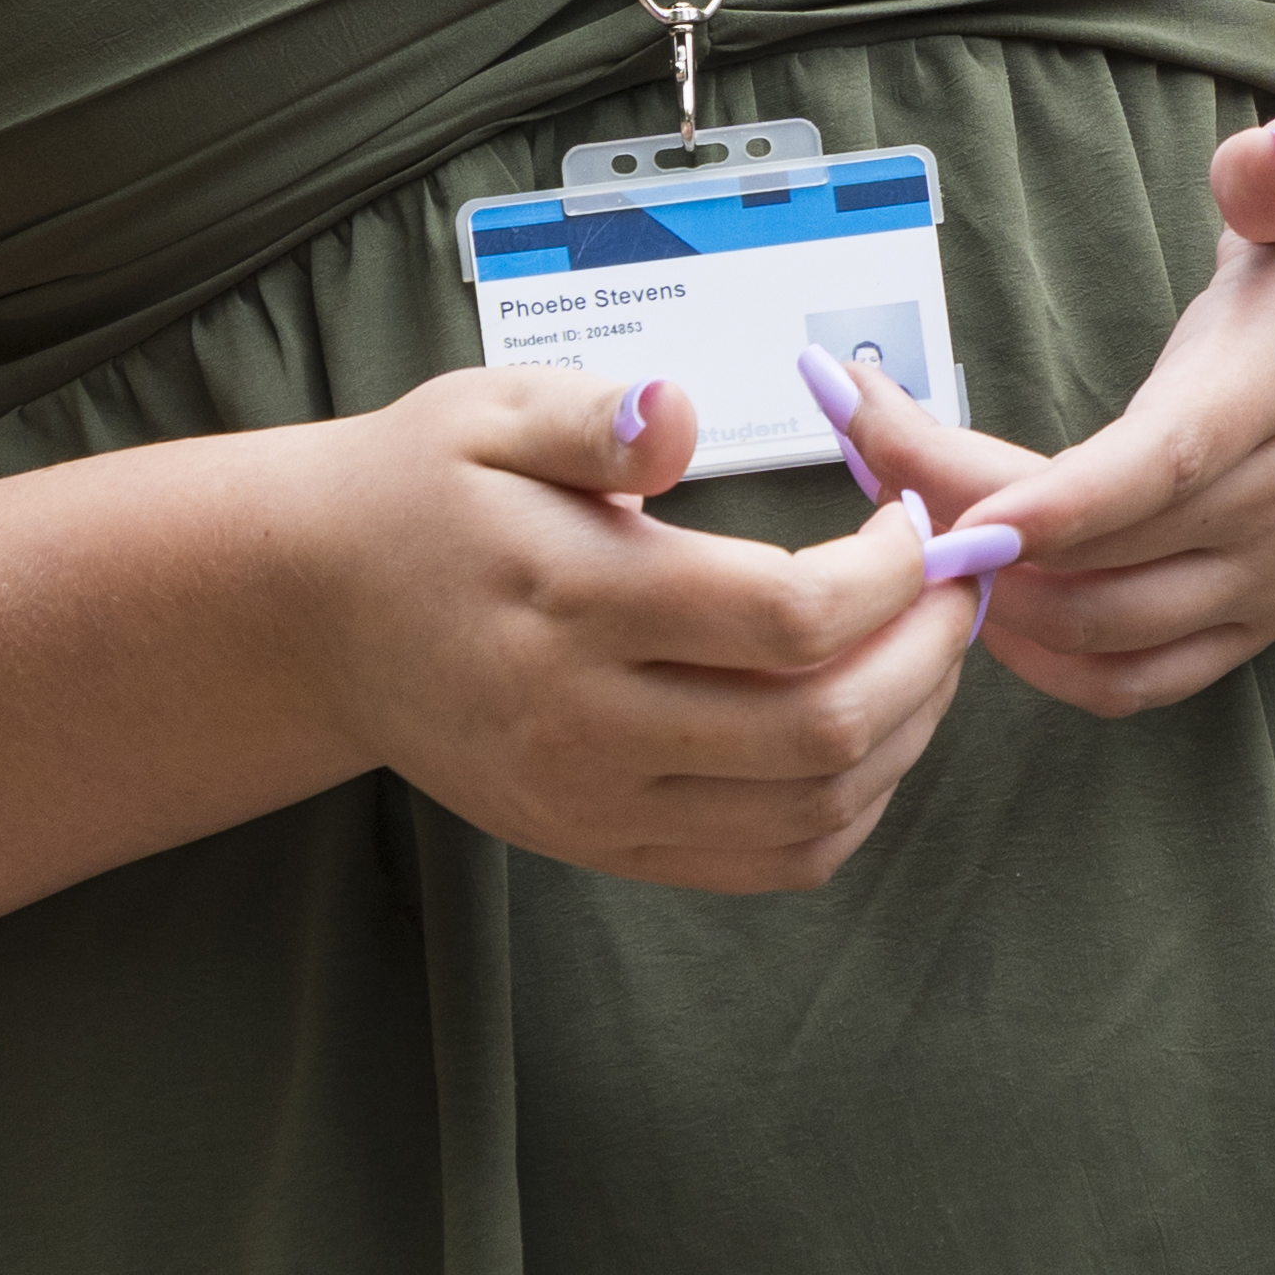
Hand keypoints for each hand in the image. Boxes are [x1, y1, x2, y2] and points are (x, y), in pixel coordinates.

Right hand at [280, 364, 1021, 891]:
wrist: (315, 615)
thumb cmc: (423, 492)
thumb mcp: (489, 412)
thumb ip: (597, 414)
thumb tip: (679, 415)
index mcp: (574, 600)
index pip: (789, 617)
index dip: (890, 575)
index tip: (913, 520)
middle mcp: (585, 723)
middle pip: (822, 728)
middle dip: (929, 656)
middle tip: (959, 586)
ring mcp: (592, 802)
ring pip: (811, 809)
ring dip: (908, 733)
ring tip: (929, 650)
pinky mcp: (598, 845)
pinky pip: (766, 862)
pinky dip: (849, 807)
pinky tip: (871, 729)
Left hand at [830, 113, 1274, 719]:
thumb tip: (1256, 172)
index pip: (1155, 468)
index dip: (1044, 502)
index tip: (930, 495)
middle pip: (1098, 557)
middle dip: (957, 522)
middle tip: (856, 447)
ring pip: (1104, 635)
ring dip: (990, 599)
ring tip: (899, 518)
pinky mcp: (1269, 614)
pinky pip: (1141, 680)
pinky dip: (1049, 662)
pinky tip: (986, 601)